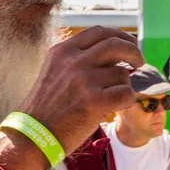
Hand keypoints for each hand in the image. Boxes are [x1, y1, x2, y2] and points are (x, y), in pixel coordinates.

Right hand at [15, 27, 143, 152]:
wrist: (31, 136)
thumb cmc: (45, 109)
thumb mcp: (53, 72)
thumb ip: (77, 60)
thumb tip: (112, 55)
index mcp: (63, 51)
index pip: (99, 32)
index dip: (119, 36)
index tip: (128, 43)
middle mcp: (74, 61)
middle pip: (116, 44)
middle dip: (133, 52)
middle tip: (138, 63)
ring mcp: (84, 80)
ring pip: (122, 74)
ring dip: (123, 86)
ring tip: (112, 98)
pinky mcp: (94, 102)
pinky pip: (126, 94)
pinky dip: (126, 101)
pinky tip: (115, 108)